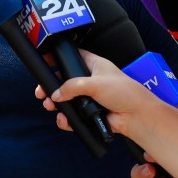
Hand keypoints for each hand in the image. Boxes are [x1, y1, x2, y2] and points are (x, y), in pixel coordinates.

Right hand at [36, 50, 155, 139]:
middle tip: (41, 92)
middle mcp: (91, 80)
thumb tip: (56, 94)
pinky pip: (74, 115)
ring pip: (67, 99)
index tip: (45, 61)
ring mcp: (90, 97)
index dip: (60, 58)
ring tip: (49, 106)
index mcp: (95, 65)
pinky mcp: (90, 113)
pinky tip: (63, 120)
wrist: (136, 116)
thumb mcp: (95, 83)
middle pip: (65, 80)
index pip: (73, 57)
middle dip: (52, 86)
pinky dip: (67, 119)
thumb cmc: (123, 92)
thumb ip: (72, 86)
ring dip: (56, 104)